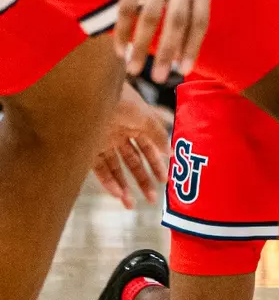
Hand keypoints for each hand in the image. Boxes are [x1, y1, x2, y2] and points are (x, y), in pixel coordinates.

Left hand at [93, 83, 169, 208]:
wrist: (92, 94)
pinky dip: (108, 183)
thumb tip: (170, 151)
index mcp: (135, 125)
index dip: (157, 165)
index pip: (149, 149)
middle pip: (134, 162)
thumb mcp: (146, 117)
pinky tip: (118, 194)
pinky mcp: (88, 150)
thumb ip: (158, 135)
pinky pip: (100, 170)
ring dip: (125, 187)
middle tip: (153, 199)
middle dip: (143, 181)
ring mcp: (103, 143)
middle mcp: (120, 135)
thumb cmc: (122, 100)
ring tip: (132, 205)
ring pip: (117, 170)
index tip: (165, 180)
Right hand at [113, 0, 212, 76]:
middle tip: (160, 78)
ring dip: (141, 46)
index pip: (200, 23)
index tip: (184, 72)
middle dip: (168, 53)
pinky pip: (127, 7)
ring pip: (150, 18)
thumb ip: (191, 10)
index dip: (192, 48)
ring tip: (134, 69)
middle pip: (177, 23)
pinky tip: (120, 49)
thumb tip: (182, 51)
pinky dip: (122, 31)